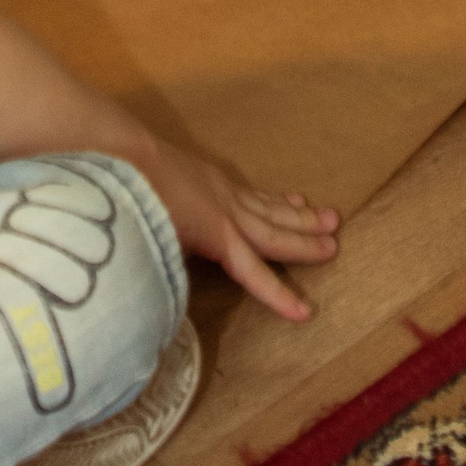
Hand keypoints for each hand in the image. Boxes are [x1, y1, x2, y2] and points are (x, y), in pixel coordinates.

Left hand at [132, 140, 339, 323]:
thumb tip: (182, 301)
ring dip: (301, 217)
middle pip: (275, 232)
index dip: (279, 295)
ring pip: (272, 209)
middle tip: (336, 245)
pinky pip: (257, 194)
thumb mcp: (157, 246)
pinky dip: (278, 200)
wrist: (128, 152)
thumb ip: (177, 274)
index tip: (306, 313)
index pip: (253, 272)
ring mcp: (225, 192)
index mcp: (217, 234)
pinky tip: (292, 199)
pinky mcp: (216, 178)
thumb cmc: (138, 203)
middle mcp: (230, 212)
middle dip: (306, 243)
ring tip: (331, 218)